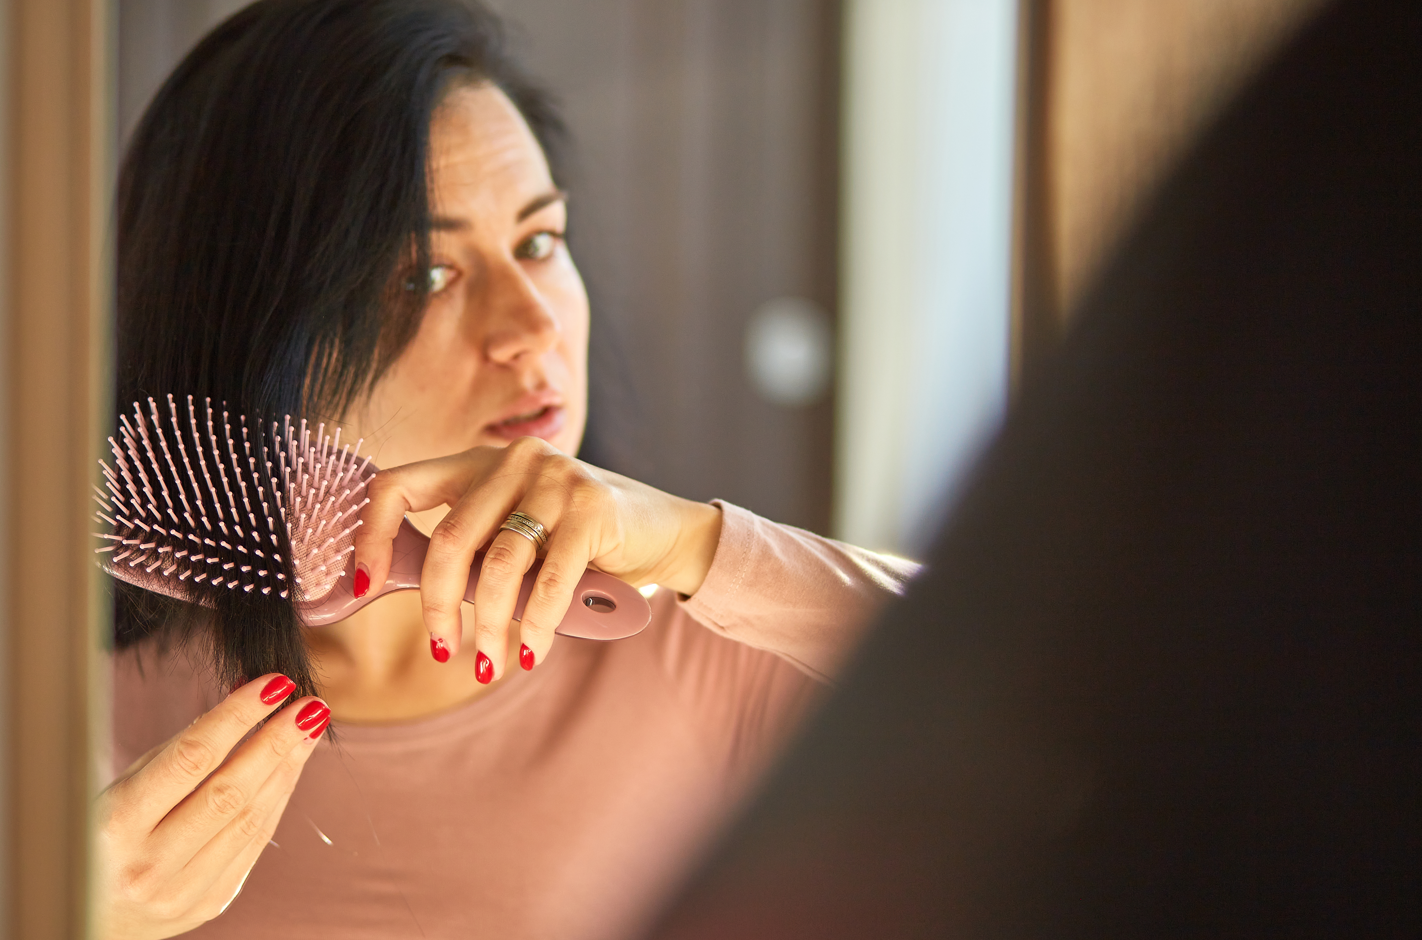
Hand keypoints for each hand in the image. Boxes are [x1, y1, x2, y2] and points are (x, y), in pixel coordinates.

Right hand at [95, 676, 330, 939]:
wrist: (86, 916)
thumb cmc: (100, 837)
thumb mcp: (120, 788)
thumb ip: (178, 751)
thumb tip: (244, 698)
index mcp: (115, 826)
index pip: (191, 757)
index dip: (238, 716)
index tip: (273, 684)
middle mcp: (148, 864)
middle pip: (230, 791)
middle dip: (276, 741)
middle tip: (309, 704)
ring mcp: (180, 891)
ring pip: (251, 819)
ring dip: (288, 767)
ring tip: (309, 728)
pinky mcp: (208, 904)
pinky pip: (254, 844)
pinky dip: (278, 800)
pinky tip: (291, 768)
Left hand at [353, 437, 722, 677]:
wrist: (664, 531)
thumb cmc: (578, 543)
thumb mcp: (517, 535)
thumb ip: (473, 550)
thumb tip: (411, 596)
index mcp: (478, 463)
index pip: (399, 486)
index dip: (372, 536)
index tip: (363, 584)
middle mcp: (513, 461)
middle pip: (449, 538)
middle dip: (439, 604)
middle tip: (443, 648)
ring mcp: (556, 479)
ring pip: (499, 564)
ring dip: (491, 624)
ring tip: (491, 661)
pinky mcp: (593, 507)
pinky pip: (548, 580)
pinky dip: (535, 624)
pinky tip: (531, 652)